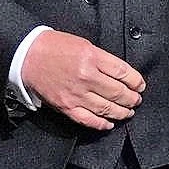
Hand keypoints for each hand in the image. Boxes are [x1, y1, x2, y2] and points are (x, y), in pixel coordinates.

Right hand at [21, 30, 145, 131]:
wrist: (28, 56)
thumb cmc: (55, 47)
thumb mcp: (84, 44)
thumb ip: (102, 60)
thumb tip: (121, 75)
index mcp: (92, 58)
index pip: (123, 73)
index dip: (136, 82)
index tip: (140, 85)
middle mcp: (87, 77)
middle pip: (118, 93)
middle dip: (132, 98)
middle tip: (136, 100)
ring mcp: (76, 94)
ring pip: (107, 109)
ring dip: (122, 112)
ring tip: (128, 112)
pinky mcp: (66, 106)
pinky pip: (88, 120)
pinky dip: (102, 124)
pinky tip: (109, 124)